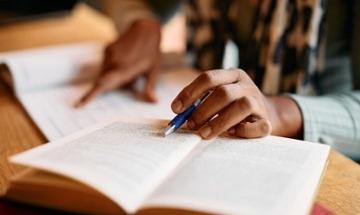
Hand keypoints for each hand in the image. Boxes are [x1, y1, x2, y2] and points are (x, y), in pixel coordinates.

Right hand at [76, 19, 161, 106]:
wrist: (145, 29)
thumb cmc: (152, 51)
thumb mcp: (154, 70)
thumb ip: (150, 87)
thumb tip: (153, 102)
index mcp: (124, 69)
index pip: (103, 84)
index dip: (90, 95)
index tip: (79, 104)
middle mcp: (113, 61)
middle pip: (104, 81)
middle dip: (111, 86)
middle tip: (130, 79)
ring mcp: (109, 54)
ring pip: (105, 73)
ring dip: (114, 77)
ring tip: (132, 69)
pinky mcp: (106, 49)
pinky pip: (106, 65)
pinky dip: (113, 69)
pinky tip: (126, 63)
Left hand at [171, 69, 302, 138]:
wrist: (266, 114)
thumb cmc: (232, 107)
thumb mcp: (217, 98)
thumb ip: (199, 103)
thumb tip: (178, 114)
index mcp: (232, 75)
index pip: (208, 78)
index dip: (190, 93)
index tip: (176, 108)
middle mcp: (246, 85)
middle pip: (224, 93)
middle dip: (203, 110)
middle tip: (190, 125)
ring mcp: (259, 102)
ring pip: (242, 106)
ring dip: (219, 122)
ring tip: (204, 134)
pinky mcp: (268, 120)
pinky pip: (258, 126)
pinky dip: (243, 131)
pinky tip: (231, 134)